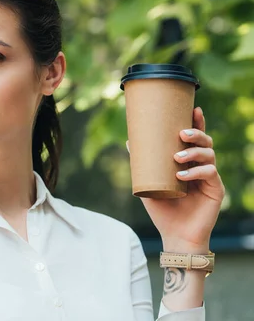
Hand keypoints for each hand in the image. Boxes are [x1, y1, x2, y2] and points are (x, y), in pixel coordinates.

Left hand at [128, 107, 224, 252]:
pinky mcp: (216, 190)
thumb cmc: (162, 209)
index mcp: (188, 162)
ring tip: (177, 157)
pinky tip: (181, 175)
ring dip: (193, 152)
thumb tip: (129, 141)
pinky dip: (195, 172)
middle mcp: (201, 166)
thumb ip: (141, 163)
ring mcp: (210, 178)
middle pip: (205, 142)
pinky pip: (209, 173)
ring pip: (209, 154)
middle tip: (181, 133)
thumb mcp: (148, 182)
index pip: (195, 138)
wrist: (174, 235)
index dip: (197, 122)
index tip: (194, 109)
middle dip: (196, 133)